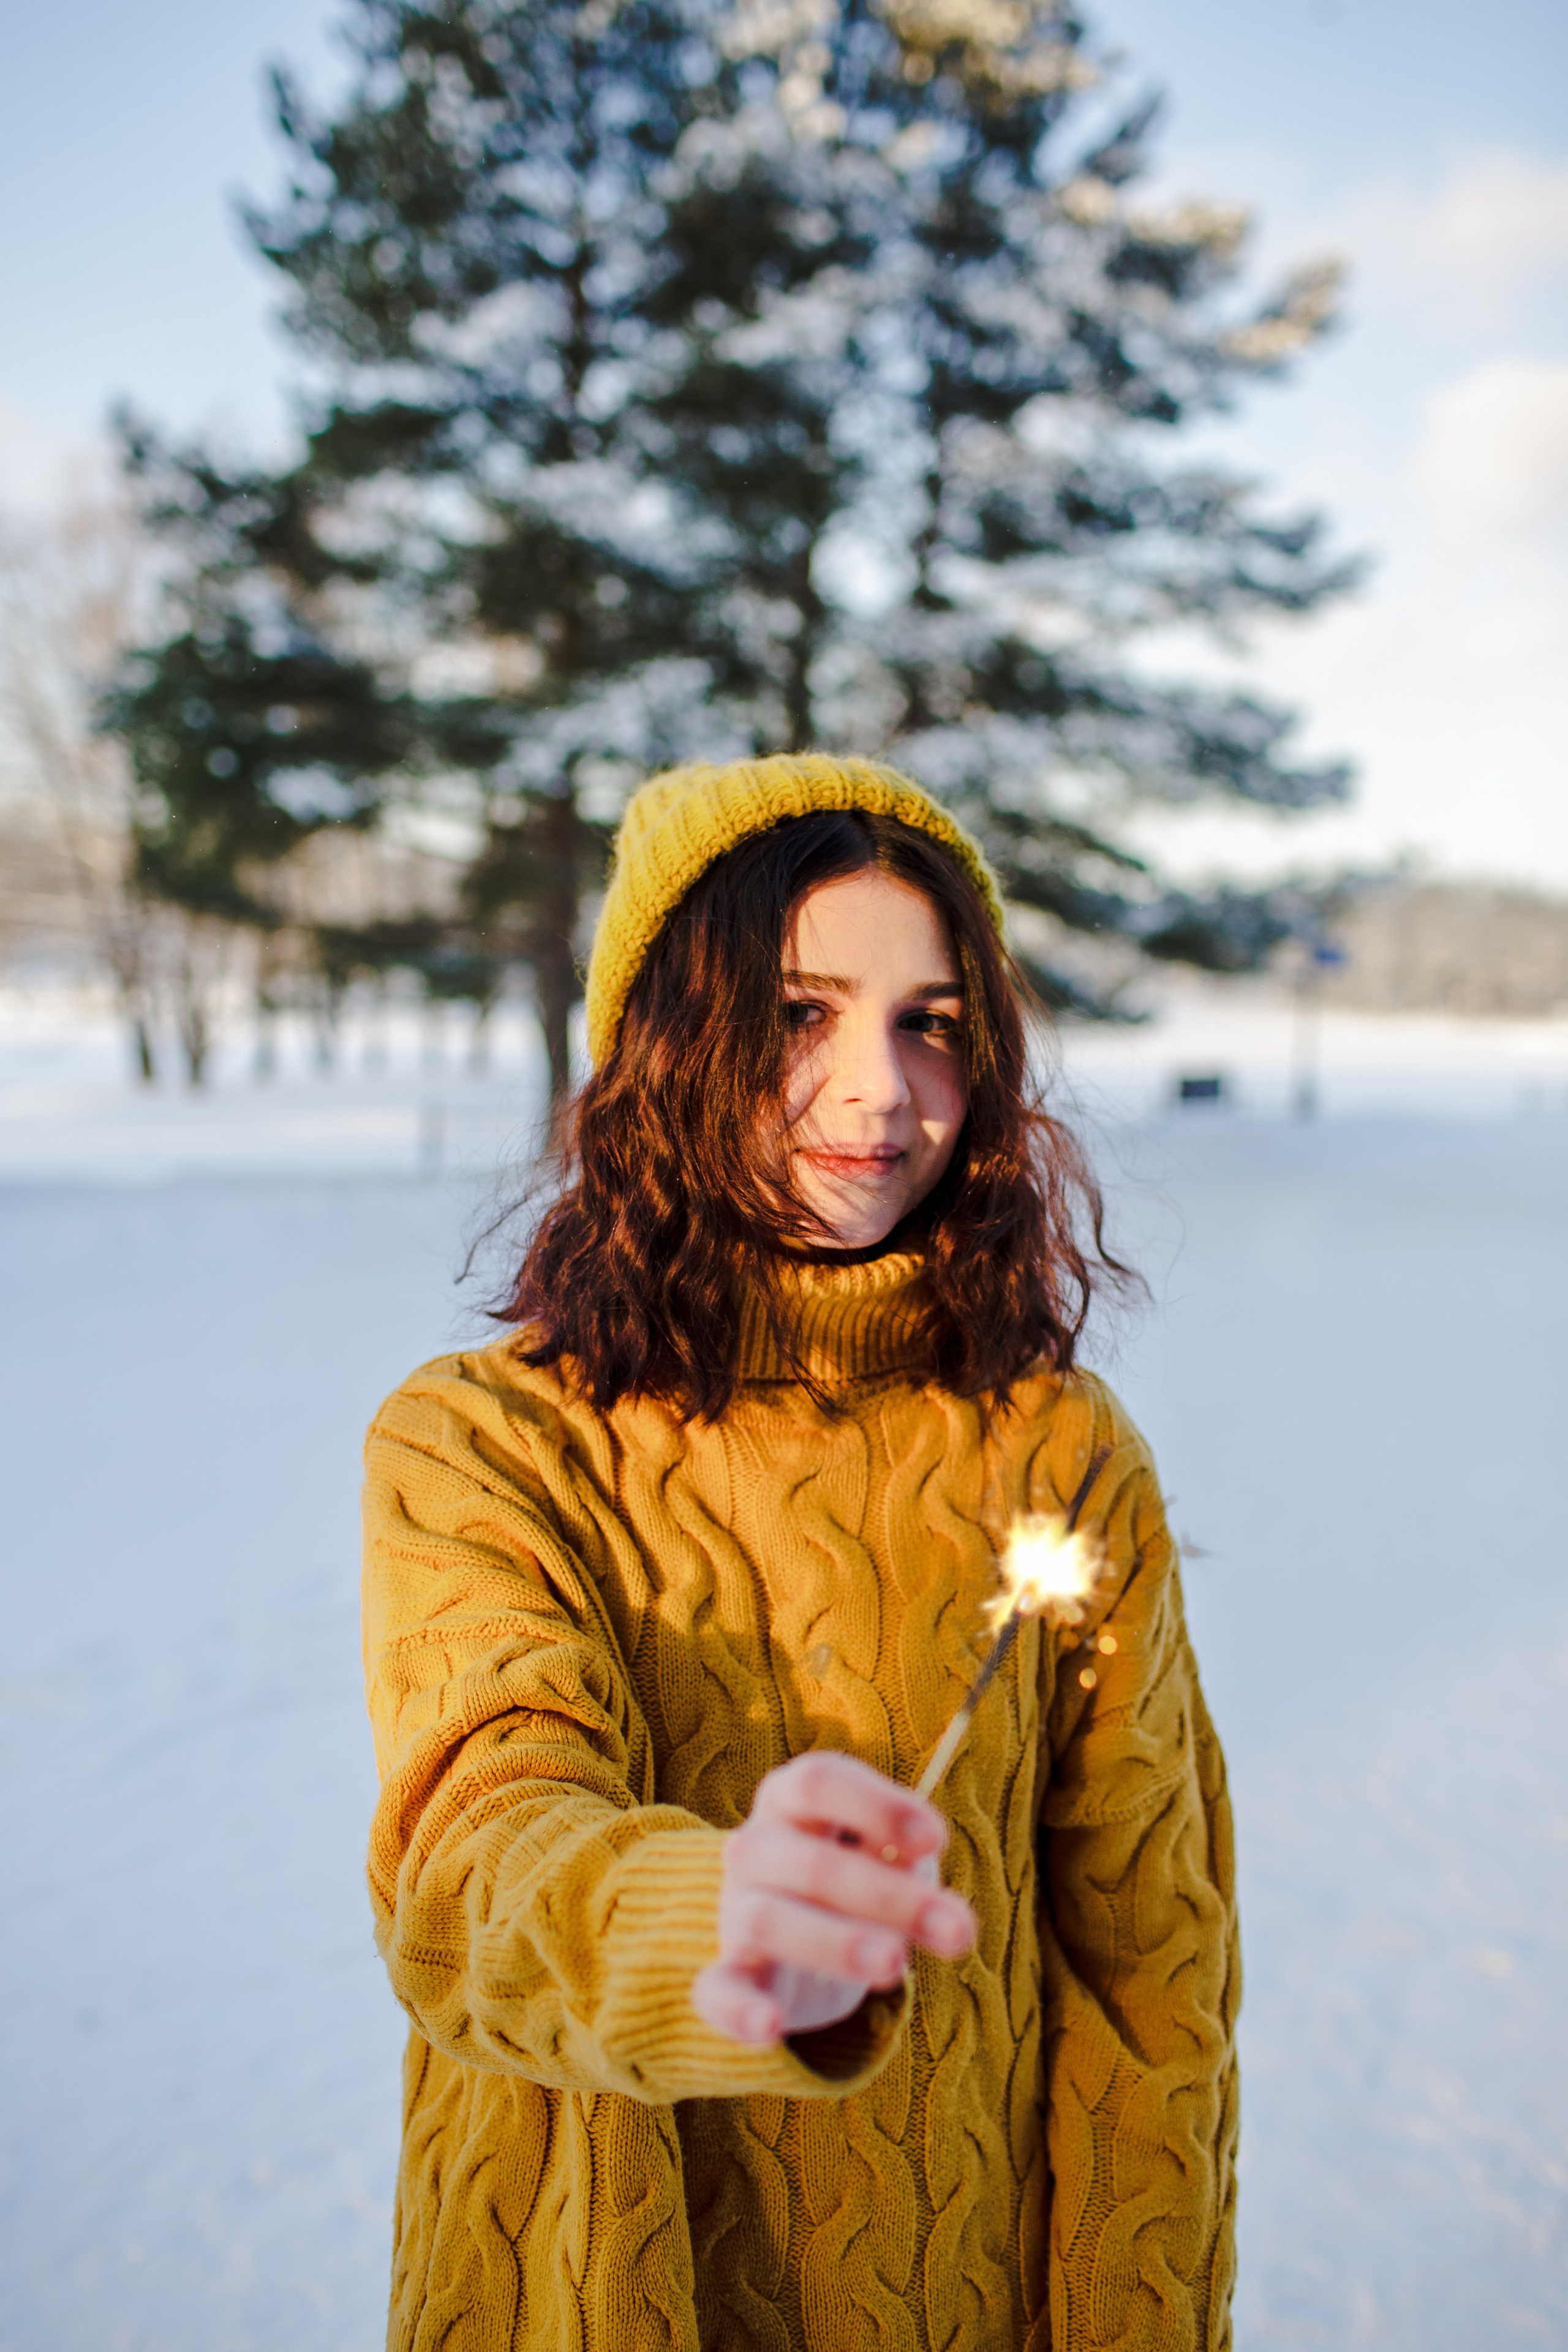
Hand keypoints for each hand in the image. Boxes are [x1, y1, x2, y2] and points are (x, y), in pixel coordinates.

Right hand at [691, 1751, 976, 2045]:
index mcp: (790, 1801)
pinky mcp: (727, 1976)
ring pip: (770, 1920)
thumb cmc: (856, 1881)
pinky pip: (719, 1992)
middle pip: (812, 1862)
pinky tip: (771, 2024)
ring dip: (837, 1943)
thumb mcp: (886, 1857)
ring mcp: (734, 1912)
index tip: (936, 1842)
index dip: (877, 1806)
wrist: (799, 1943)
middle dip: (890, 1897)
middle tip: (958, 1931)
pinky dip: (740, 2010)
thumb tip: (932, 1887)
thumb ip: (907, 1860)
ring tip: (895, 1966)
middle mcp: (754, 1848)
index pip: (818, 1782)